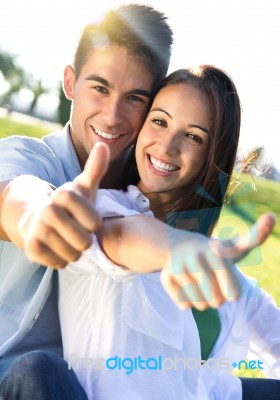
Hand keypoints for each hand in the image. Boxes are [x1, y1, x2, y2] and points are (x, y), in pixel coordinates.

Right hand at [19, 142, 109, 267]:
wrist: (35, 217)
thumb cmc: (68, 204)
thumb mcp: (83, 187)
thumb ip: (95, 169)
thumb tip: (104, 145)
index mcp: (64, 195)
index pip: (94, 222)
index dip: (94, 224)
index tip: (87, 218)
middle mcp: (48, 211)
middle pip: (85, 241)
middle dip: (85, 239)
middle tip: (77, 231)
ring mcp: (38, 230)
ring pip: (73, 255)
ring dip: (74, 251)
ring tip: (67, 238)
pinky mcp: (31, 249)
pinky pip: (60, 264)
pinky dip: (62, 259)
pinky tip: (57, 247)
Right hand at [160, 213, 274, 309]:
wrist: (180, 247)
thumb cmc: (215, 253)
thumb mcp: (235, 246)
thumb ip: (256, 236)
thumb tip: (272, 215)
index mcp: (217, 253)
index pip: (233, 293)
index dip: (232, 291)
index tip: (224, 276)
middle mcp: (196, 257)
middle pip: (217, 302)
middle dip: (218, 298)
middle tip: (212, 281)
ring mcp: (178, 266)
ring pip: (200, 305)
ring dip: (203, 300)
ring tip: (199, 282)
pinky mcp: (165, 277)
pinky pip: (184, 304)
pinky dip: (188, 301)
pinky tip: (186, 283)